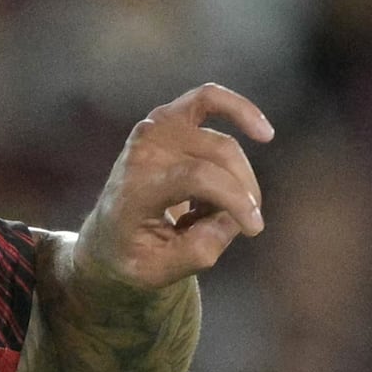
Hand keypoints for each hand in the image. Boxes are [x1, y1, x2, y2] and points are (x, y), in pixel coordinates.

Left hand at [68, 86, 272, 292]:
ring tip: (226, 204)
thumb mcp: (159, 272)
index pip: (197, 176)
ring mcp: (154, 129)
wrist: (108, 236)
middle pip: (217, 157)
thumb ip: (197, 250)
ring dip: (238, 176)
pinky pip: (209, 99)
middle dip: (242, 192)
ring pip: (221, 143)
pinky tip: (263, 132)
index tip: (254, 229)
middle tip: (241, 226)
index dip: (234, 199)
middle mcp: (144, 151)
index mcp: (136, 189)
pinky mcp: (167, 118)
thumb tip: (232, 217)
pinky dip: (239, 110)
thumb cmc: (135, 255)